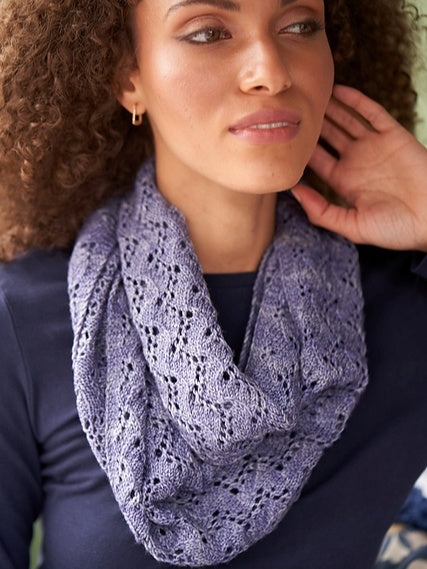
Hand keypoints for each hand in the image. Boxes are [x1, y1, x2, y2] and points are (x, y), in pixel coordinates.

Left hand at [292, 85, 426, 251]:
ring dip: (329, 109)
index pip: (316, 161)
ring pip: (346, 121)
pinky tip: (338, 90)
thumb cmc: (395, 229)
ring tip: (309, 94)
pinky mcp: (394, 136)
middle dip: (311, 124)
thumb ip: (321, 211)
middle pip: (328, 137)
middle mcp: (356, 162)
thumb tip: (293, 192)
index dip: (300, 149)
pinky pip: (372, 113)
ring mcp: (375, 147)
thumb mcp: (352, 226)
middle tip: (290, 109)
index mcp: (344, 182)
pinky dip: (356, 101)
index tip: (281, 137)